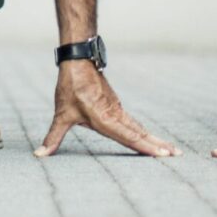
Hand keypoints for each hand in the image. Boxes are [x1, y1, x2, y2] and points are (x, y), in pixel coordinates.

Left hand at [35, 61, 177, 156]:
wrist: (79, 61)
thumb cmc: (70, 88)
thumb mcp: (61, 115)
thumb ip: (53, 137)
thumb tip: (39, 155)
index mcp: (105, 119)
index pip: (129, 137)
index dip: (145, 147)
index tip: (162, 154)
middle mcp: (115, 116)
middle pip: (140, 133)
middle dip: (158, 145)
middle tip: (177, 155)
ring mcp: (118, 110)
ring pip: (139, 127)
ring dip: (155, 138)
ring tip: (171, 149)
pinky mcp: (116, 106)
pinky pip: (134, 122)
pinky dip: (145, 131)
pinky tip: (151, 137)